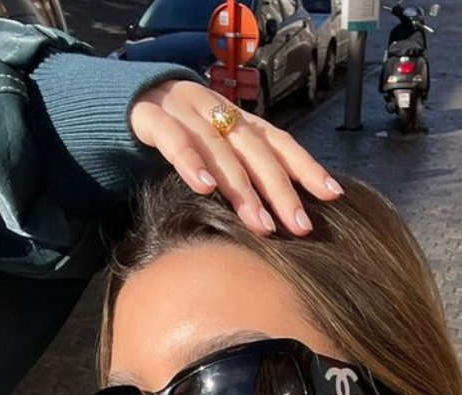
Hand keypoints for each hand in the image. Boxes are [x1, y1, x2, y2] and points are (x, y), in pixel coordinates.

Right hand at [128, 79, 342, 236]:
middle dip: (280, 189)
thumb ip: (244, 173)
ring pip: (221, 149)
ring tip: (259, 224)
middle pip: (257, 150)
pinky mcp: (153, 119)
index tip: (333, 195)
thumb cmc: (183, 136)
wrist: (129, 100)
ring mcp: (187, 113)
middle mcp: (220, 113)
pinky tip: (205, 188)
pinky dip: (191, 163)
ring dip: (242, 188)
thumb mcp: (218, 150)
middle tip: (298, 226)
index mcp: (239, 121)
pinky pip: (175, 141)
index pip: (280, 142)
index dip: (306, 167)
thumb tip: (279, 218)